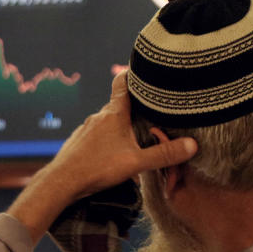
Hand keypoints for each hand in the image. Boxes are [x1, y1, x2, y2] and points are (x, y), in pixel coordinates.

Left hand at [7, 71, 196, 241]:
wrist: (60, 182)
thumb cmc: (96, 168)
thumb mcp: (135, 163)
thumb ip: (164, 155)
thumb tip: (192, 145)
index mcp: (114, 114)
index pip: (123, 83)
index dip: (133, 73)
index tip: (144, 69)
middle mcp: (99, 117)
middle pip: (119, 104)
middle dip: (135, 106)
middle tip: (152, 109)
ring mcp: (87, 129)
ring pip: (108, 121)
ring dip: (122, 125)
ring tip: (137, 134)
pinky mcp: (79, 143)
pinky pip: (98, 135)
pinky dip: (109, 139)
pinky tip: (114, 153)